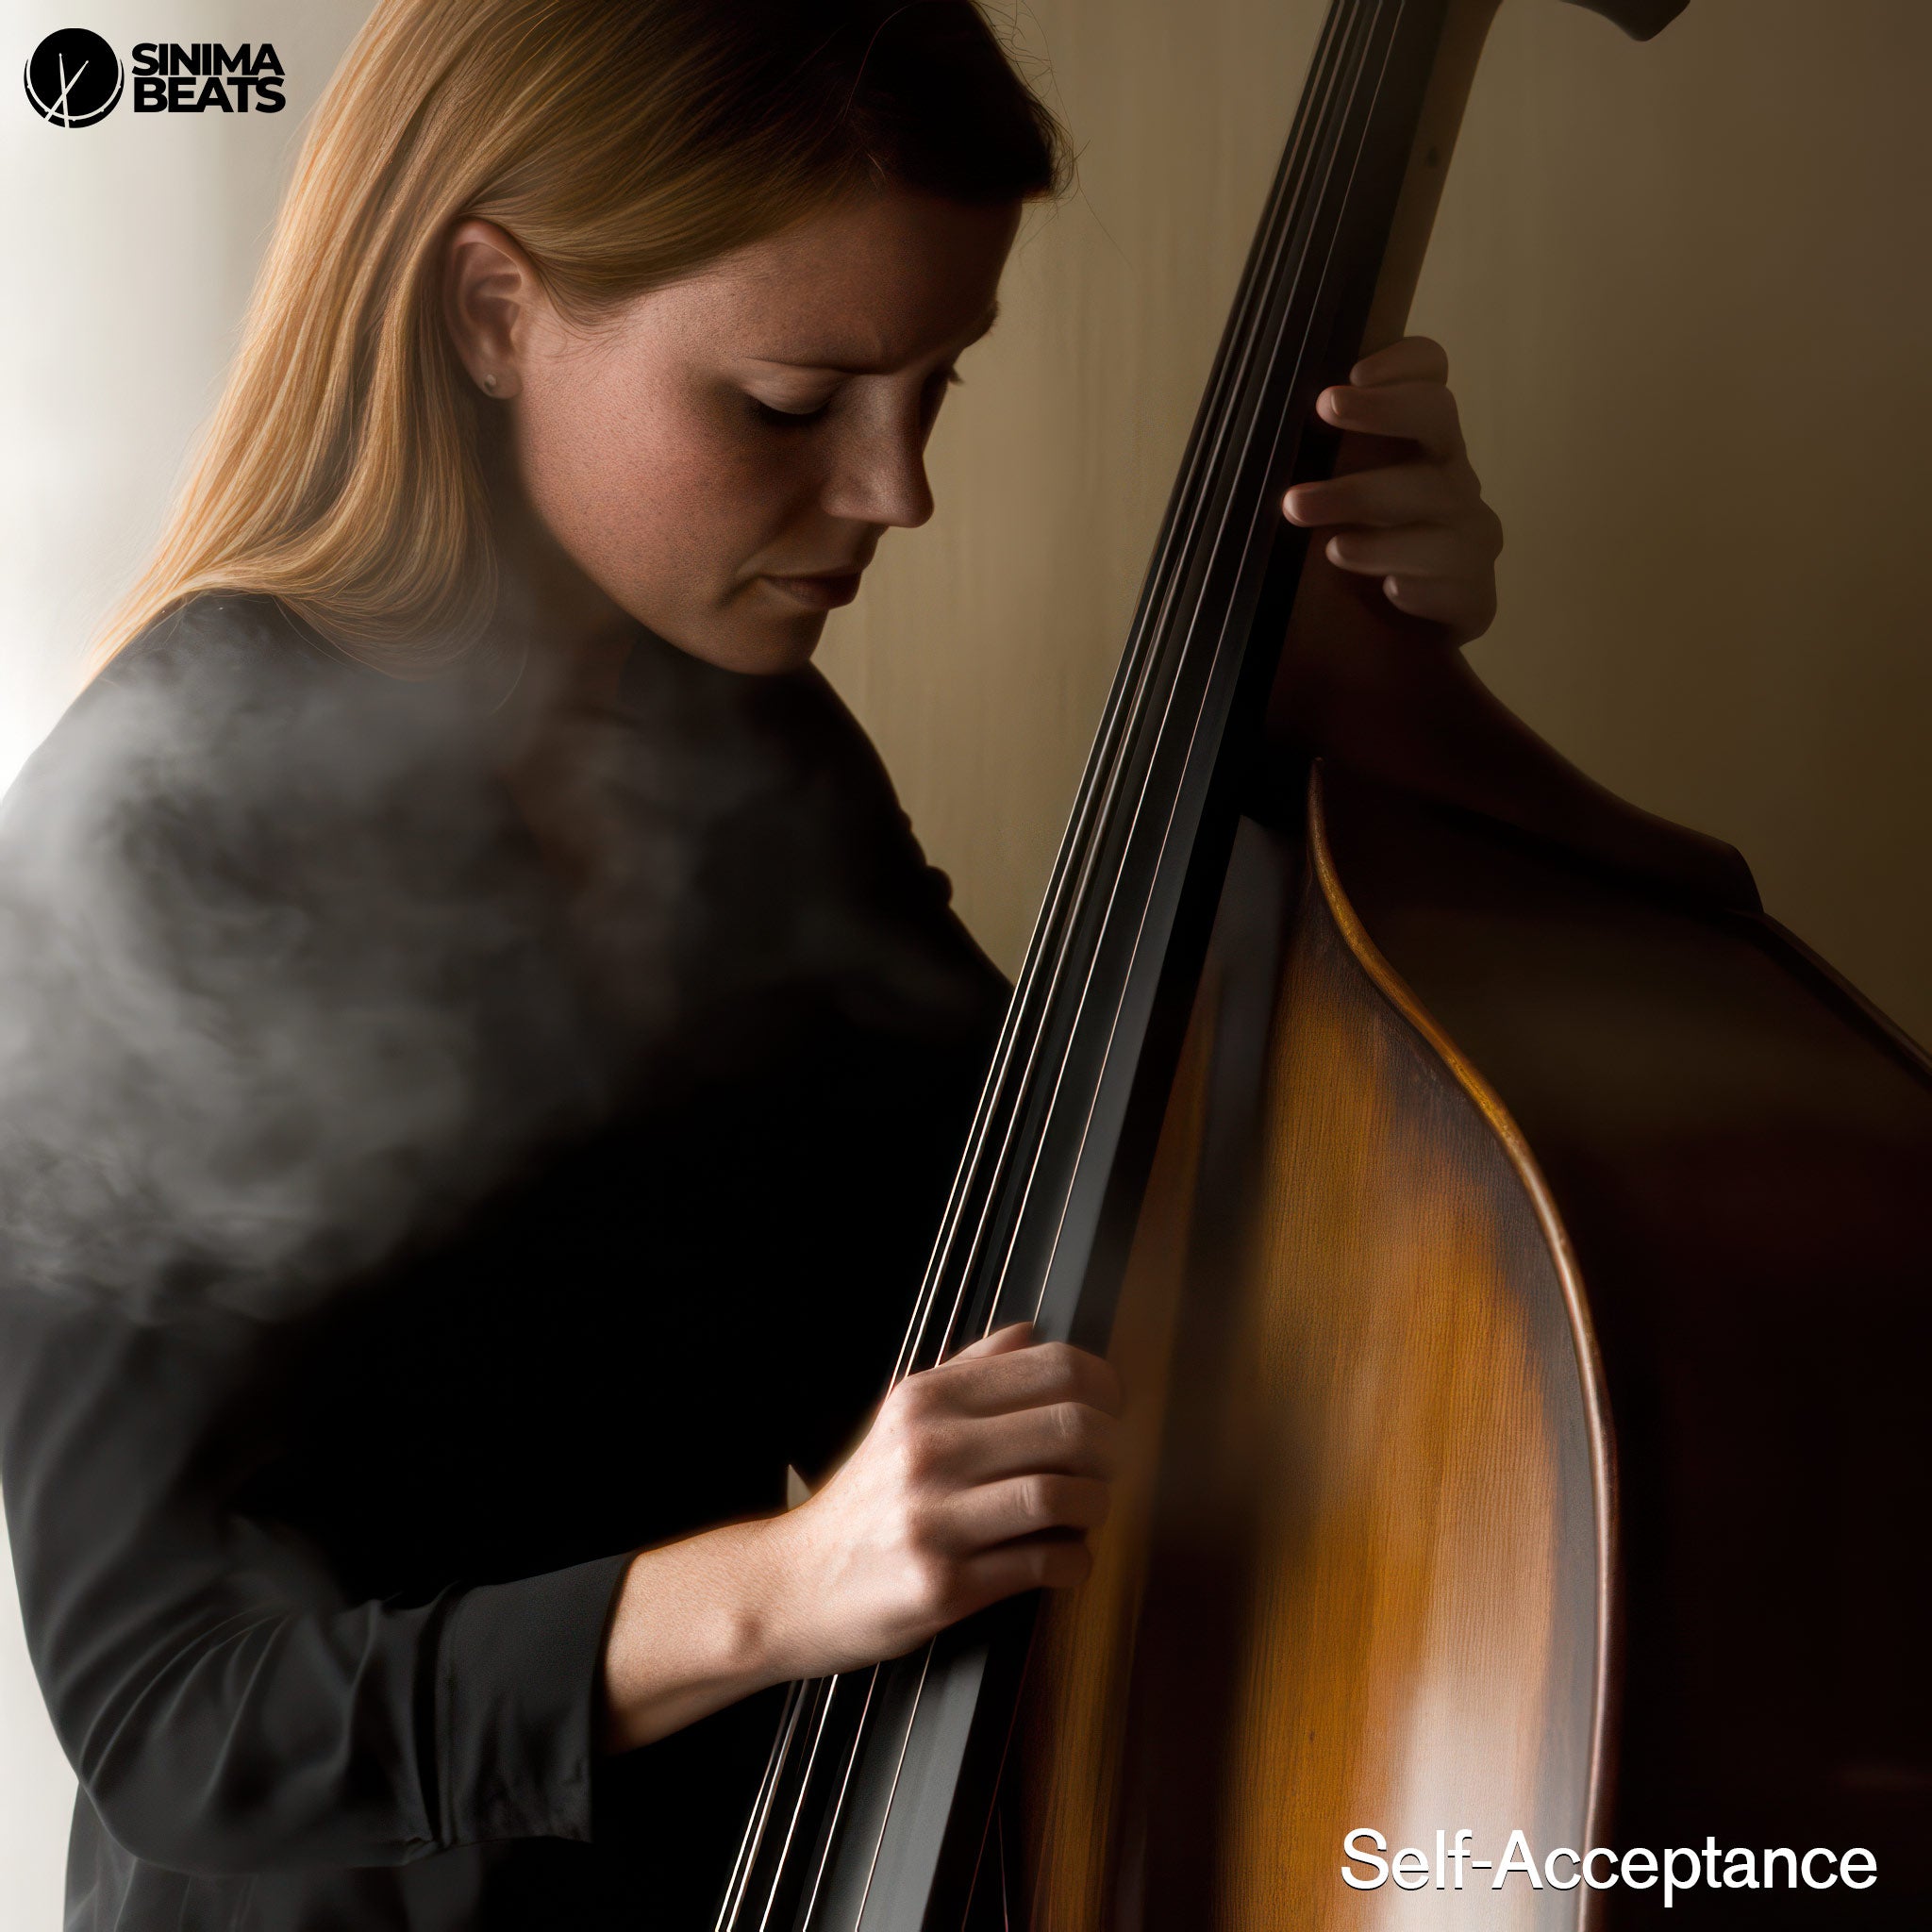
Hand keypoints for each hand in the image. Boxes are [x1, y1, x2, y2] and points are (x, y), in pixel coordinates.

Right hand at [598, 1322, 1121, 1753]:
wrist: (793, 1584)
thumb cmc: (863, 1502)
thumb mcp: (903, 1418)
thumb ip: (971, 1372)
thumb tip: (1033, 1333)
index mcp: (929, 1399)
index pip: (1055, 1367)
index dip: (1105, 1386)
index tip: (1112, 1408)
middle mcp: (931, 1450)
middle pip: (1073, 1428)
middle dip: (1110, 1451)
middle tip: (1105, 1468)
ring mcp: (936, 1520)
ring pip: (1066, 1497)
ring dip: (1095, 1508)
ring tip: (1083, 1514)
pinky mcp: (943, 1586)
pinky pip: (1046, 1564)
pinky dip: (1075, 1561)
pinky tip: (1064, 1558)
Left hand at [1281, 335, 1501, 645]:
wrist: (1371, 652)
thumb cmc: (1333, 573)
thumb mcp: (1310, 513)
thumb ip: (1298, 473)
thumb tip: (1239, 440)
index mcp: (1415, 447)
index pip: (1429, 376)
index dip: (1403, 362)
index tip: (1350, 374)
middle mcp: (1449, 479)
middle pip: (1439, 420)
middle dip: (1382, 414)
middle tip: (1322, 412)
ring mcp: (1468, 537)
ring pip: (1443, 509)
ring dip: (1382, 524)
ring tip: (1332, 550)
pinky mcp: (1475, 599)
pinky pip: (1460, 585)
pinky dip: (1424, 587)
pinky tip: (1392, 592)